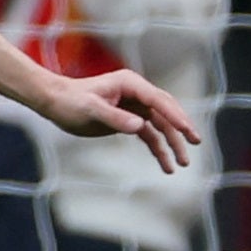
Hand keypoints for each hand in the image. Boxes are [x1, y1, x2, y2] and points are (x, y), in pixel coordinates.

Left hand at [33, 68, 200, 171]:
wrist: (55, 103)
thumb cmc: (70, 102)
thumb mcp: (90, 110)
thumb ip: (114, 118)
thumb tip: (140, 127)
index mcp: (130, 84)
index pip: (158, 100)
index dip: (175, 115)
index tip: (187, 130)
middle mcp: (137, 93)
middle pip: (166, 111)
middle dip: (181, 128)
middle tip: (195, 143)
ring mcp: (134, 107)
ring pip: (160, 126)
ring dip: (172, 144)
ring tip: (182, 164)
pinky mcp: (128, 120)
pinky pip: (149, 135)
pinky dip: (158, 149)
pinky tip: (166, 165)